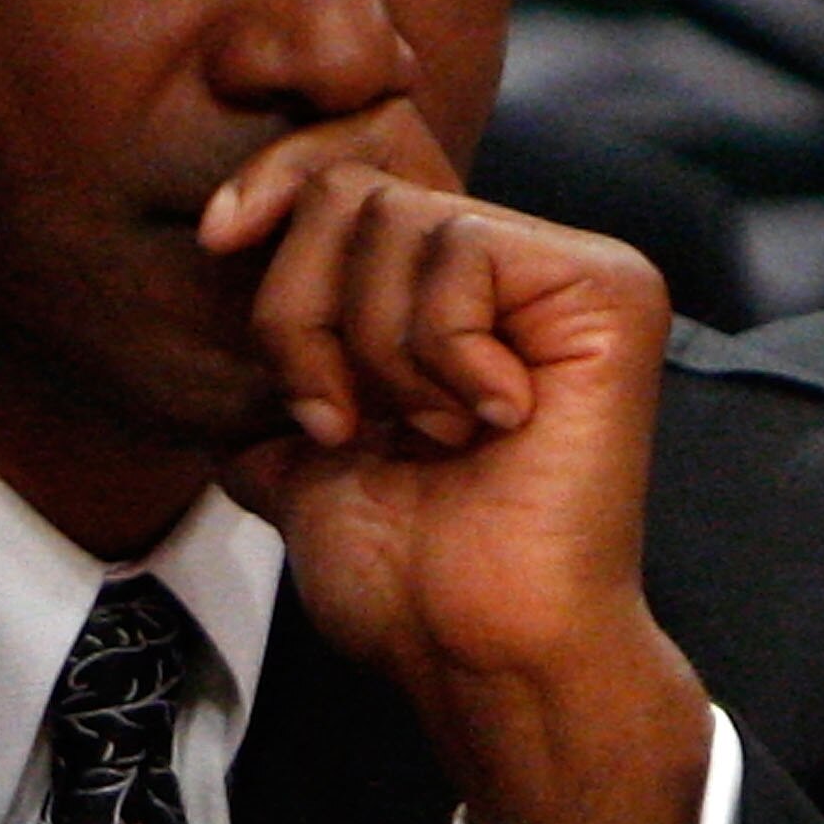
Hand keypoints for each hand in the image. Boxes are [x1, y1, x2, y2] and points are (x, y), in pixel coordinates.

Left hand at [200, 104, 709, 823]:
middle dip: (302, 312)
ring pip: (394, 218)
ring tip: (425, 437)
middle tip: (339, 421)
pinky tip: (492, 422)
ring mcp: (567, 271)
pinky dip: (439, 354)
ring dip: (374, 353)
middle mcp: (513, 266)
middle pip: (350, 188)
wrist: (476, 652)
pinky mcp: (608, 289)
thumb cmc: (407, 580)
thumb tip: (221, 300)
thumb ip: (271, 374)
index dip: (274, 182)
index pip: (348, 172)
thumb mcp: (299, 456)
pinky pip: (463, 251)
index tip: (215, 240)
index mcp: (446, 297)